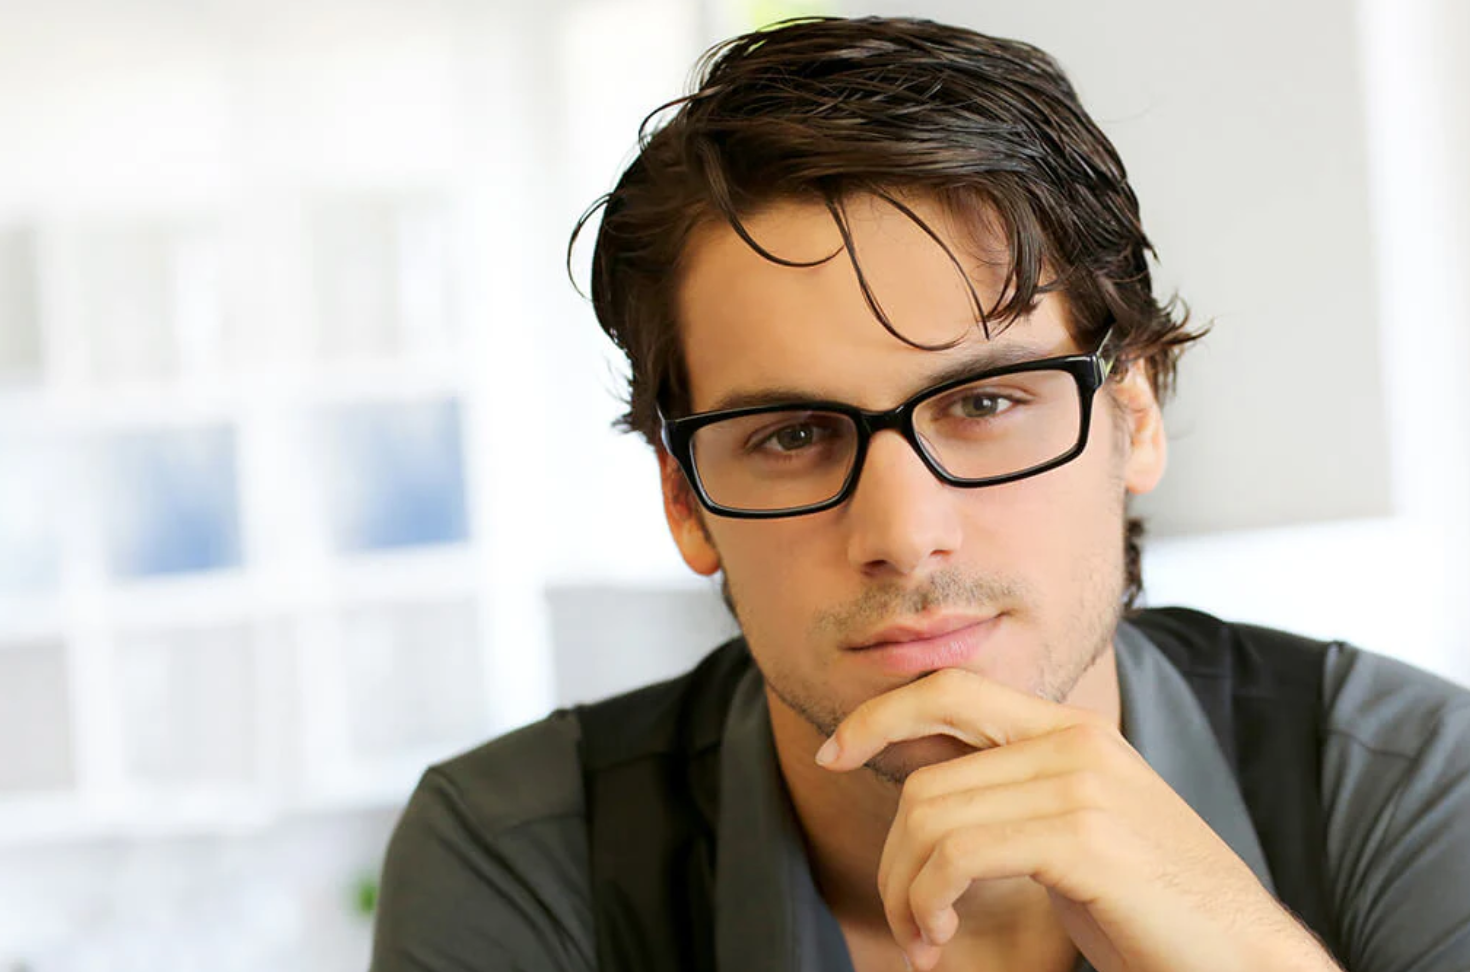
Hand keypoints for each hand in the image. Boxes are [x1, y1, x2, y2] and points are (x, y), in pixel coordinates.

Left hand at [814, 668, 1339, 971]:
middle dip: (893, 857)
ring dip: (906, 892)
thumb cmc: (1154, 907)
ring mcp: (1080, 783)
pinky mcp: (1083, 835)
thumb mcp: (1075, 830)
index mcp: (1070, 730)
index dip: (879, 713)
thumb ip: (1013, 796)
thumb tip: (927, 798)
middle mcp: (1074, 741)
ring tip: (924, 938)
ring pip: (931, 818)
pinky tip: (939, 936)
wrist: (1244, 957)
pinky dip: (928, 900)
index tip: (834, 752)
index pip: (950, 688)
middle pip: (924, 778)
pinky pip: (957, 853)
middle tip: (906, 921)